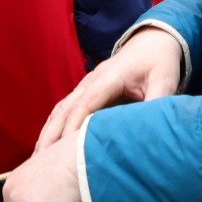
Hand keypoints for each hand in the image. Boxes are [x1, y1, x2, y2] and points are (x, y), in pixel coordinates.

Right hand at [35, 27, 182, 150]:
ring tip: (36, 159)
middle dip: (51, 134)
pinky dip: (53, 126)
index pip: (87, 103)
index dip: (74, 125)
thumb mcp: (165, 80)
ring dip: (48, 132)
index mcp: (110, 77)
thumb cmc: (159, 61)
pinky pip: (65, 108)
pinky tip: (47, 143)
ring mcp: (87, 83)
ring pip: (60, 109)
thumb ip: (159, 102)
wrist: (152, 39)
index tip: (64, 150)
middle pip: (65, 108)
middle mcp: (92, 80)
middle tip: (38, 163)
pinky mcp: (87, 89)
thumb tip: (155, 130)